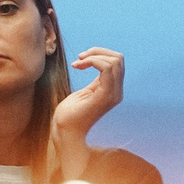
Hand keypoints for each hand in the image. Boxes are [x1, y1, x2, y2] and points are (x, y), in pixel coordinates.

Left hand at [49, 48, 124, 165]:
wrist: (65, 132)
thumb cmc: (70, 114)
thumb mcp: (86, 92)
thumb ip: (96, 80)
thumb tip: (98, 62)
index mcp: (113, 90)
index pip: (117, 63)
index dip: (99, 54)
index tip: (80, 60)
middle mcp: (117, 92)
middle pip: (118, 59)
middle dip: (97, 51)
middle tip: (79, 59)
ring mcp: (113, 95)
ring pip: (115, 61)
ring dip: (94, 55)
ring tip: (78, 63)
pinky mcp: (105, 96)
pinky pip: (107, 68)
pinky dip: (93, 61)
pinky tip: (79, 66)